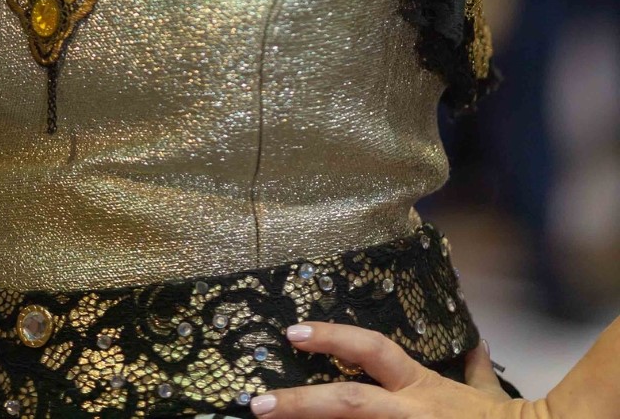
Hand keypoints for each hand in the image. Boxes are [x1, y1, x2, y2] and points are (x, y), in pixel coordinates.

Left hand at [248, 323, 538, 415]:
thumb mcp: (485, 391)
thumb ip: (473, 365)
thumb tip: (475, 344)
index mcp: (420, 387)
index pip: (371, 350)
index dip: (332, 338)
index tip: (294, 332)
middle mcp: (408, 413)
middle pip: (346, 403)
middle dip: (298, 403)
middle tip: (257, 404)